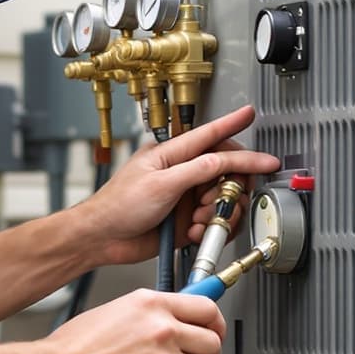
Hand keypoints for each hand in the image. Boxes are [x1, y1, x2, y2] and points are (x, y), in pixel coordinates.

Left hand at [81, 107, 284, 263]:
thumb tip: (224, 161)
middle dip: (232, 185)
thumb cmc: (118, 206)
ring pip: (224, 199)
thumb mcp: (160, 184)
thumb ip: (195, 170)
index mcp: (173, 154)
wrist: (104, 239)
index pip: (210, 135)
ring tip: (199, 219)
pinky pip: (216, 222)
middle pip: (227, 170)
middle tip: (223, 197)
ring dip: (218, 212)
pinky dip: (212, 228)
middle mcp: (183, 174)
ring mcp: (187, 198)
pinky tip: (194, 232)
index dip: (233, 124)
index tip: (250, 114)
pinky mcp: (189, 221)